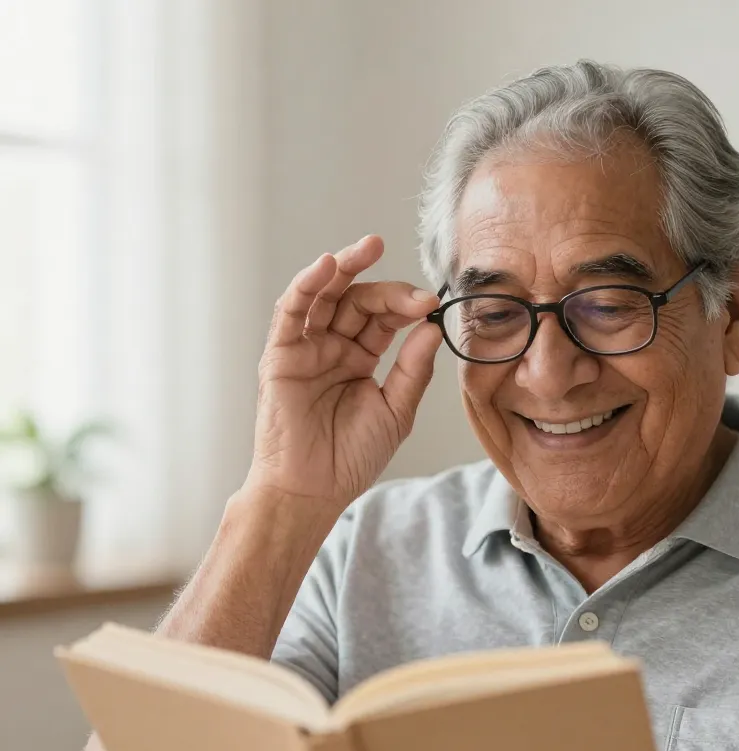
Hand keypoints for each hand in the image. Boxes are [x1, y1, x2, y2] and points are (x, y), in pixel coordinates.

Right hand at [247, 235, 440, 509]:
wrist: (313, 490)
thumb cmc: (351, 457)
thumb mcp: (395, 411)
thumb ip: (413, 370)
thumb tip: (433, 327)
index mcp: (360, 358)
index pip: (384, 318)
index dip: (407, 307)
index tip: (432, 304)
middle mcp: (333, 347)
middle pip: (358, 301)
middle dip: (387, 291)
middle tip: (416, 293)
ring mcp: (306, 348)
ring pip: (324, 296)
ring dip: (344, 268)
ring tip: (368, 247)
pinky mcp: (280, 355)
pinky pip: (291, 313)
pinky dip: (306, 285)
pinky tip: (328, 265)